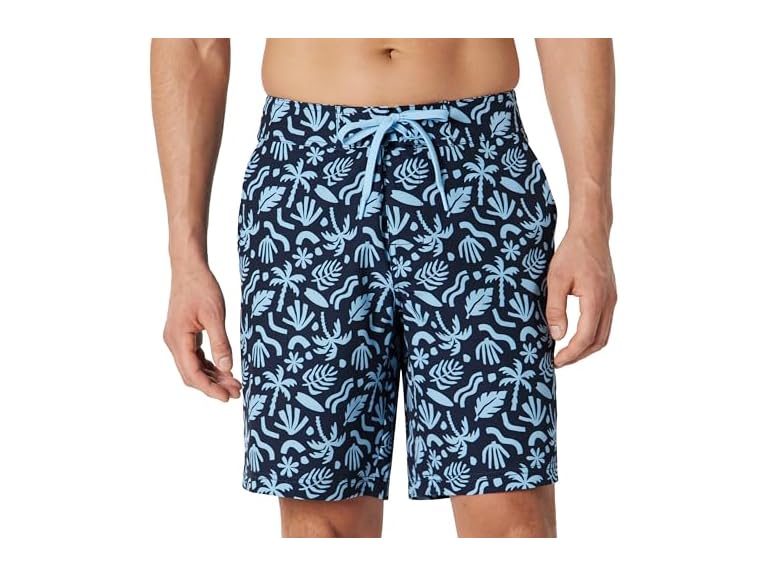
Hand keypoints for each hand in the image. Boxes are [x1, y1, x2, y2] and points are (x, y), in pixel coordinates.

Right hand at [163, 262, 240, 400]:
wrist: (189, 268)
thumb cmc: (201, 287)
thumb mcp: (215, 315)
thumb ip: (221, 343)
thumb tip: (228, 369)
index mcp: (178, 339)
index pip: (193, 374)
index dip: (210, 389)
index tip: (228, 398)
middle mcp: (173, 342)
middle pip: (191, 374)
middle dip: (213, 386)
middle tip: (236, 392)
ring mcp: (176, 339)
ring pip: (193, 367)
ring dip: (212, 377)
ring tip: (234, 383)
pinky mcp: (183, 334)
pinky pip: (195, 356)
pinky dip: (209, 365)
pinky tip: (225, 370)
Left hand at [545, 227, 616, 367]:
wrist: (591, 232)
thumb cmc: (572, 252)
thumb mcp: (556, 279)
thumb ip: (555, 308)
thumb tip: (557, 335)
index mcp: (596, 300)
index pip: (586, 337)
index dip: (571, 354)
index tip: (556, 361)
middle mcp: (608, 303)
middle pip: (598, 341)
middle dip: (579, 355)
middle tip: (558, 361)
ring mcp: (612, 300)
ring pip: (604, 334)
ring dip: (586, 347)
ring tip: (566, 352)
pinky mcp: (610, 296)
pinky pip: (604, 323)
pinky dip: (591, 335)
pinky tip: (575, 335)